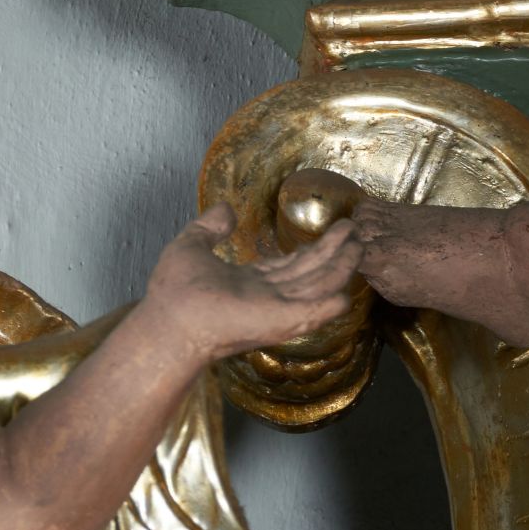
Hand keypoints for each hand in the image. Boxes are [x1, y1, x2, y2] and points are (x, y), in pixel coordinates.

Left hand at [140, 206, 363, 360]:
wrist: (168, 320)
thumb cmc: (173, 291)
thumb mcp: (190, 246)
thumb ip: (209, 227)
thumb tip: (226, 208)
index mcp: (250, 282)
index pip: (291, 266)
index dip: (314, 249)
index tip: (333, 233)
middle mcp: (269, 296)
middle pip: (312, 272)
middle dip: (335, 251)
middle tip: (356, 230)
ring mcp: (279, 309)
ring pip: (319, 285)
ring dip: (340, 267)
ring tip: (360, 245)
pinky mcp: (283, 320)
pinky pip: (314, 311)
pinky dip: (332, 303)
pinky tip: (350, 293)